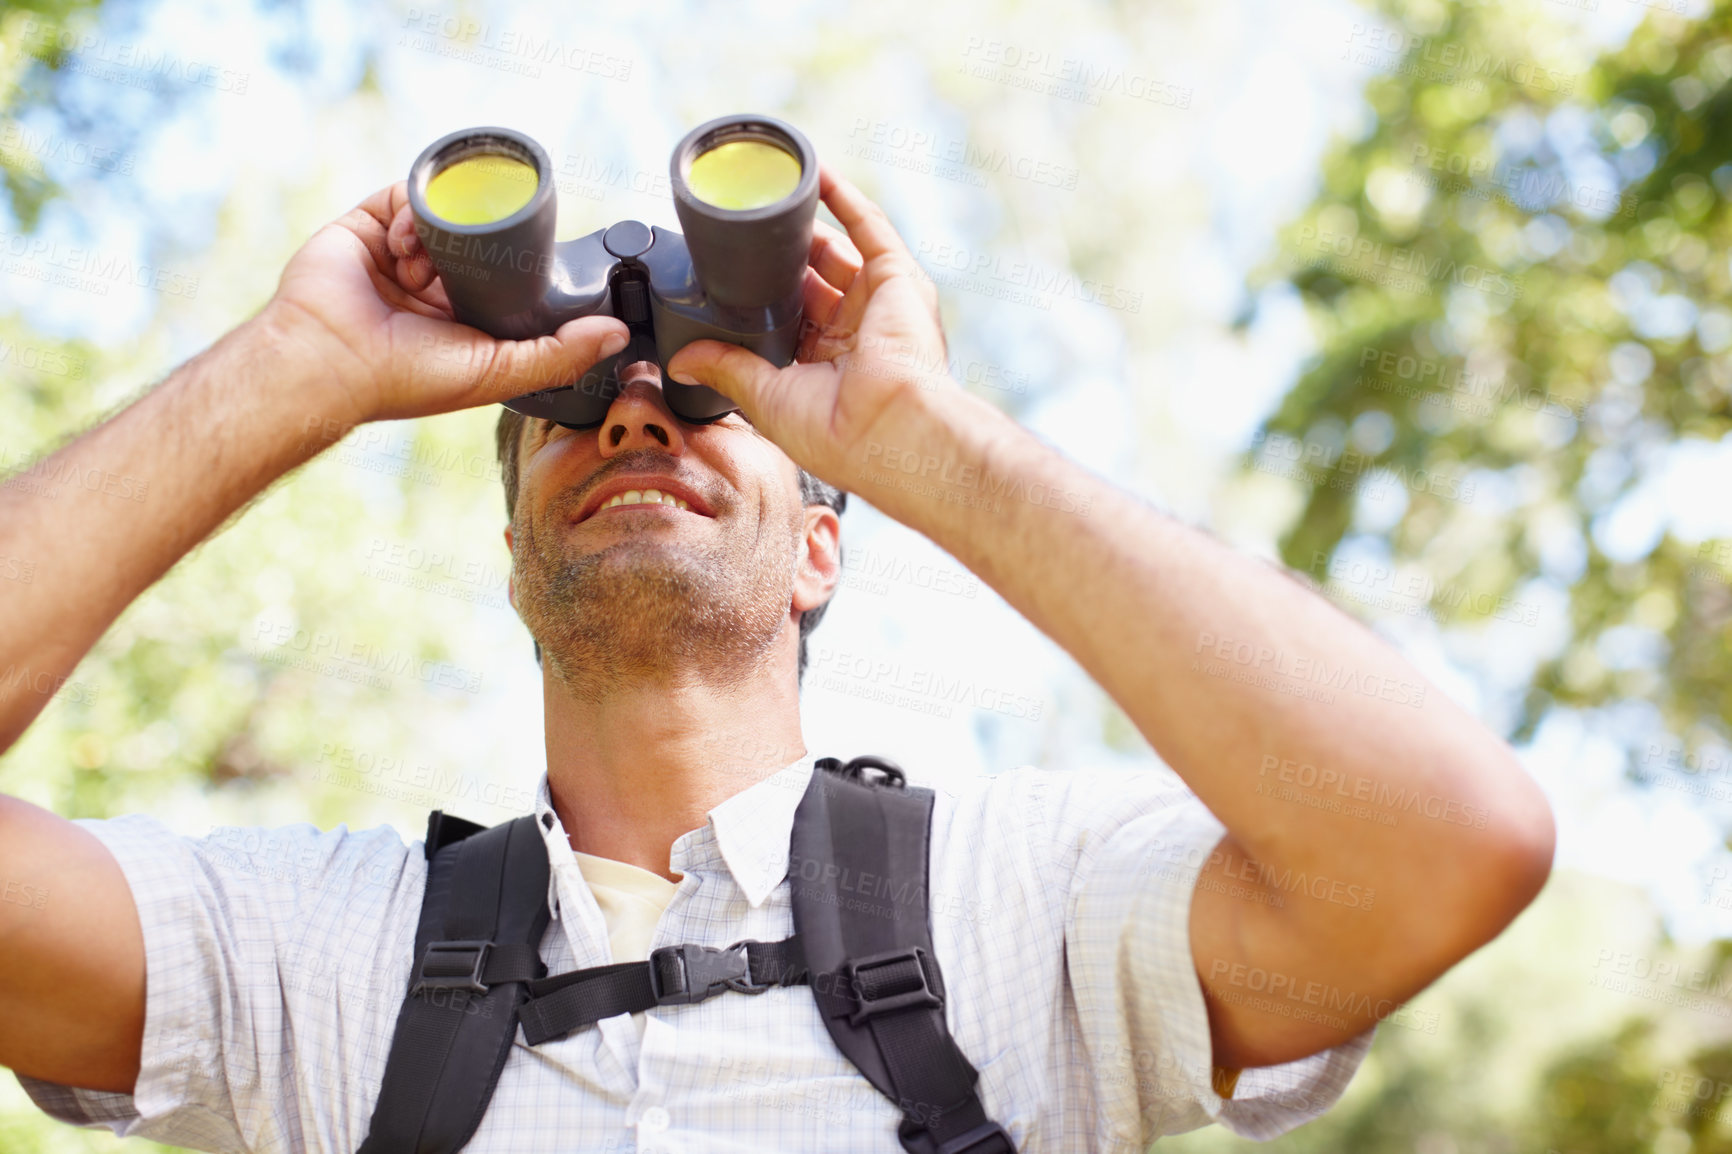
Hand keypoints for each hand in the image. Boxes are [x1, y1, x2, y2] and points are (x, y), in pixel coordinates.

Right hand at [262, 181, 629, 427]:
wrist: (328, 359)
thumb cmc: (407, 378)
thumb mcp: (498, 372)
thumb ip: (560, 355)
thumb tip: (619, 335)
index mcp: (462, 320)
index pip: (506, 280)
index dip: (525, 268)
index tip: (545, 257)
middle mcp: (431, 286)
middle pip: (478, 242)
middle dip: (489, 243)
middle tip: (497, 249)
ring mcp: (398, 254)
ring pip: (446, 217)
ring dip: (448, 230)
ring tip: (433, 259)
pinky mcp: (367, 225)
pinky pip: (405, 196)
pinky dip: (414, 210)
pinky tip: (409, 241)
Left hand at [665, 165, 981, 496]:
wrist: (888, 428)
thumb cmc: (838, 433)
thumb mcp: (766, 397)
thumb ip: (727, 367)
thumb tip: (680, 362)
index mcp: (828, 367)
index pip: (791, 320)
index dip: (764, 298)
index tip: (730, 277)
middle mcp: (858, 334)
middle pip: (811, 281)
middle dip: (779, 260)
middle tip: (740, 237)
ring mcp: (880, 304)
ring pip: (837, 251)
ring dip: (804, 226)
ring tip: (766, 200)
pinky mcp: (898, 278)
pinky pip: (869, 227)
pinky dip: (843, 198)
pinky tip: (813, 174)